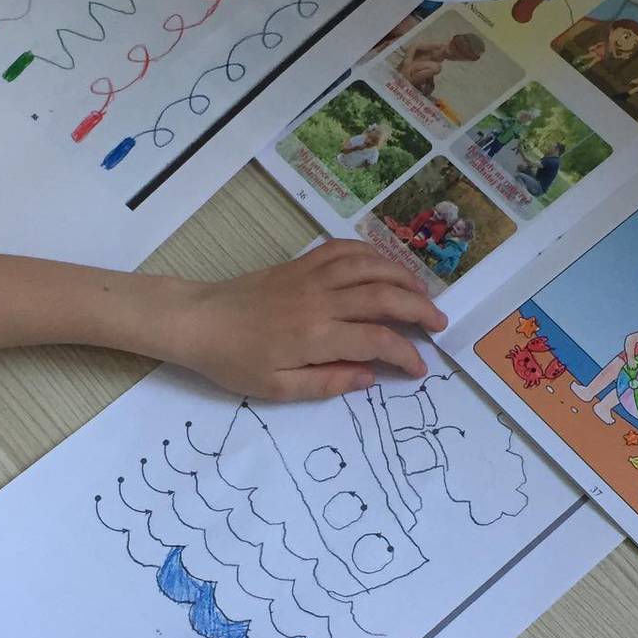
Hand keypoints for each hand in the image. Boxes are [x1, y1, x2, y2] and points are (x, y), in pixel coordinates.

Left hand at [166, 240, 445, 400]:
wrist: (198, 320)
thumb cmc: (234, 361)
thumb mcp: (278, 388)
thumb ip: (327, 384)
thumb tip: (370, 377)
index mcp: (317, 336)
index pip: (378, 340)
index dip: (406, 354)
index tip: (419, 368)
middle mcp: (321, 300)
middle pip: (385, 297)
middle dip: (420, 310)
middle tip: (439, 324)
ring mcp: (312, 276)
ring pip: (371, 267)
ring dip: (403, 278)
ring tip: (422, 294)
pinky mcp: (301, 262)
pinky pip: (345, 249)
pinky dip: (372, 254)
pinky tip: (385, 265)